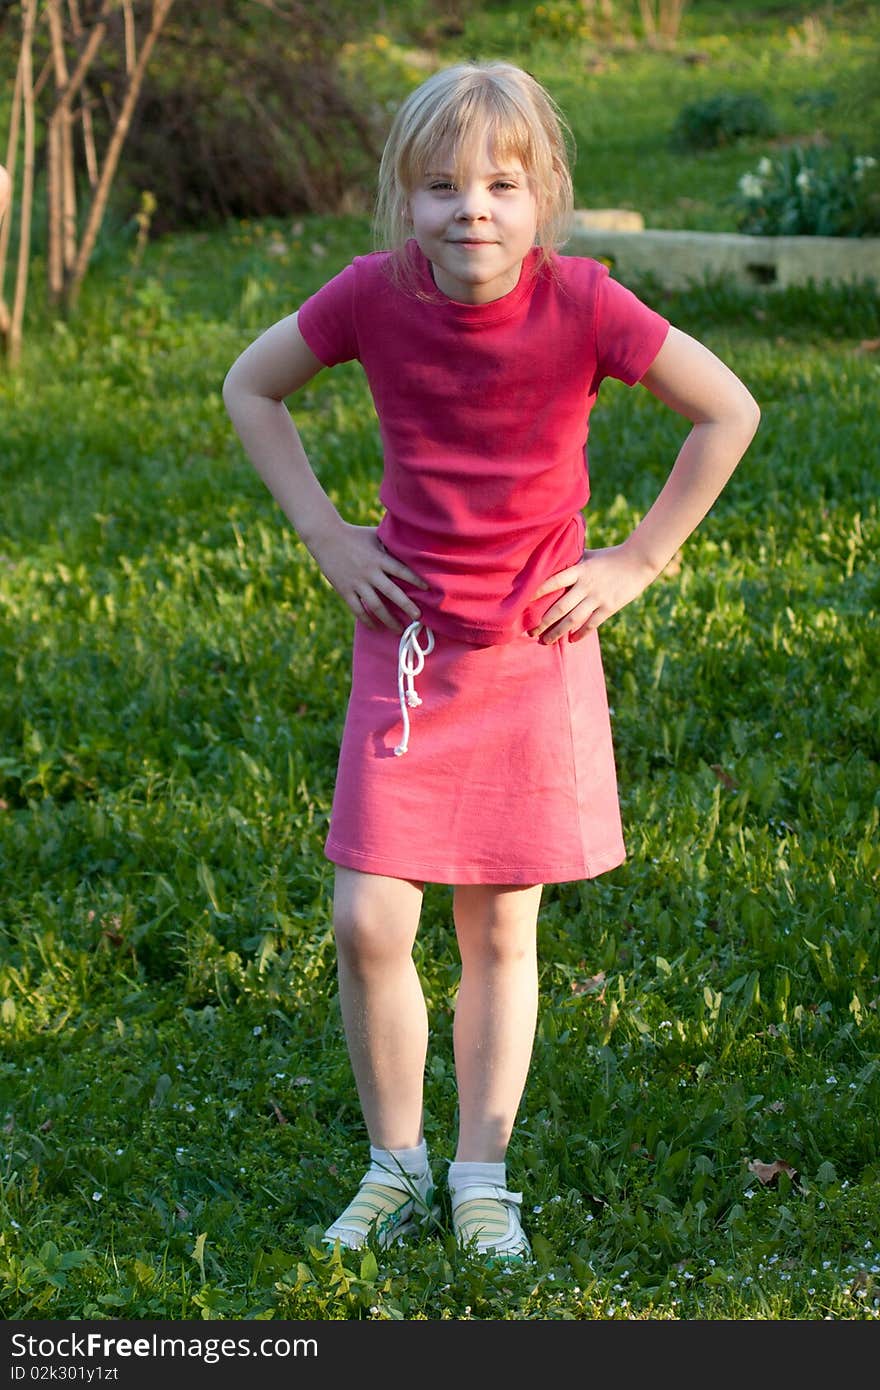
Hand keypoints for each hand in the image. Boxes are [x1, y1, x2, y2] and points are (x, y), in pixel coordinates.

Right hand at [311, 521, 429, 632]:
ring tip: (399, 630)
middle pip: (392, 593)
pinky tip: (376, 627)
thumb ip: (391, 544)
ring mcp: (357, 583)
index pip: (402, 571)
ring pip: (375, 606)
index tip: (428, 589)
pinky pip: (358, 610)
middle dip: (406, 606)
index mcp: (379, 558)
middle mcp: (370, 572)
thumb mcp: (375, 536)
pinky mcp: (345, 590)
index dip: (416, 580)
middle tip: (418, 617)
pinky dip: (367, 620)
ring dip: (389, 619)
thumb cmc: (354, 534)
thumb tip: (410, 546)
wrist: (326, 537)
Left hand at [528, 544, 657, 643]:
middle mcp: (586, 585)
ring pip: (573, 619)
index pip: (553, 582)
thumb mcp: (589, 554)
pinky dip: (580, 633)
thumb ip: (572, 558)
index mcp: (579, 569)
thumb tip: (553, 555)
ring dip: (557, 632)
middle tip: (529, 633)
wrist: (639, 561)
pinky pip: (591, 624)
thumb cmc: (611, 556)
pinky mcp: (609, 607)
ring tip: (545, 641)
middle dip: (543, 622)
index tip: (522, 604)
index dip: (537, 593)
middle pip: (560, 607)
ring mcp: (598, 597)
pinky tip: (571, 640)